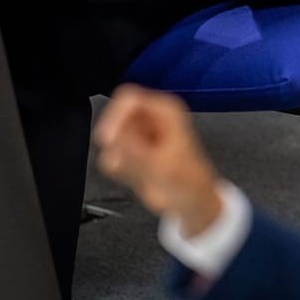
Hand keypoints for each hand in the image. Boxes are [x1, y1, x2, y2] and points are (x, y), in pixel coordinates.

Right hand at [95, 85, 225, 235]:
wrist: (191, 201)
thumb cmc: (190, 181)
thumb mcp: (162, 164)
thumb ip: (136, 149)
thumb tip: (114, 138)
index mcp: (166, 110)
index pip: (129, 98)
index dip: (115, 117)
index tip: (108, 138)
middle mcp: (152, 117)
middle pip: (117, 116)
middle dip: (115, 139)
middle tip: (121, 158)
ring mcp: (141, 133)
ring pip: (112, 134)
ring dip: (116, 153)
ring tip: (134, 169)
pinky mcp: (132, 149)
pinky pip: (111, 151)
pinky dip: (115, 163)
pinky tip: (133, 174)